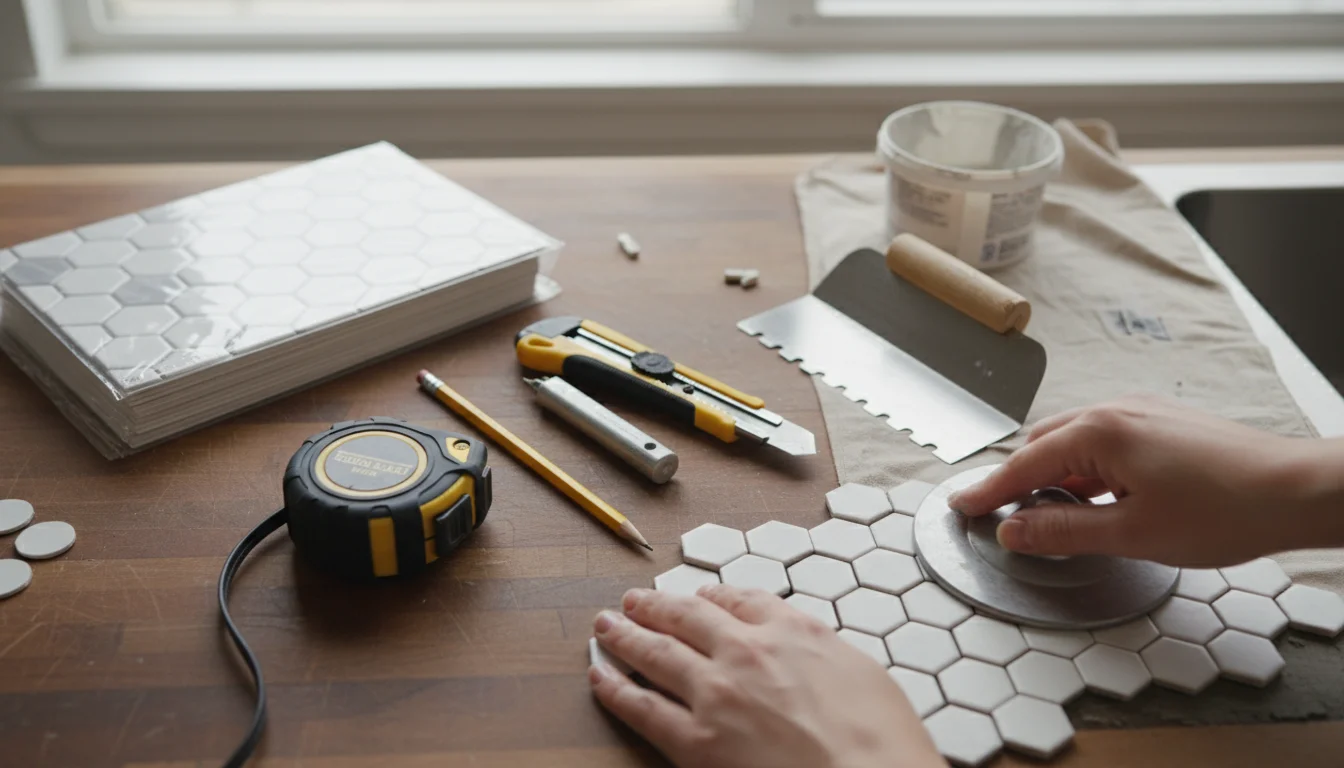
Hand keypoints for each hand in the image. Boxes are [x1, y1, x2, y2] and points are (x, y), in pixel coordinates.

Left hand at [588, 585, 943, 767]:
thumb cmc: (883, 744)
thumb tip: (809, 655)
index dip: (713, 595)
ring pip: (655, 651)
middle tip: (636, 599)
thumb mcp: (866, 675)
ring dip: (626, 634)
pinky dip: (615, 688)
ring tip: (607, 624)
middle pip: (687, 616)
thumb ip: (824, 655)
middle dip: (657, 605)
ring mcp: (716, 693)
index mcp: (793, 631)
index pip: (741, 599)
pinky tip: (601, 675)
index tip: (701, 595)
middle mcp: (747, 651)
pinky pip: (643, 707)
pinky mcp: (696, 741)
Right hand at [948, 395, 1343, 566]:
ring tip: (1047, 514)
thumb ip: (1062, 530)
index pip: (1024, 464)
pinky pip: (1103, 439)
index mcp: (1099, 433)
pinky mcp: (1161, 423)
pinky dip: (1084, 467)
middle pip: (1042, 444)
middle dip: (1017, 479)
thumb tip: (1014, 531)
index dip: (989, 491)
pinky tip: (1095, 498)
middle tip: (998, 515)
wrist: (1296, 490)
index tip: (961, 507)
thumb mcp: (1131, 532)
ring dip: (1053, 474)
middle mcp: (1115, 411)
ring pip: (1073, 441)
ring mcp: (1140, 413)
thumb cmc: (1224, 509)